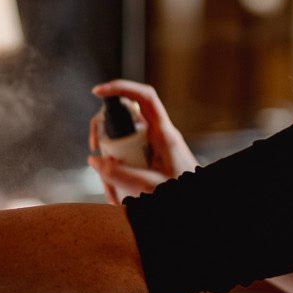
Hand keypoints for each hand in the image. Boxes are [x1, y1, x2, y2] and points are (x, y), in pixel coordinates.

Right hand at [88, 80, 197, 204]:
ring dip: (110, 167)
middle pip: (123, 120)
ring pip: (120, 144)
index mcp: (163, 134)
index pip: (144, 97)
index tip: (98, 92)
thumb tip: (94, 160)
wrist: (197, 204)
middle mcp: (156, 136)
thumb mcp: (149, 186)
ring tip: (114, 195)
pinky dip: (117, 177)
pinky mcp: (147, 160)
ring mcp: (151, 148)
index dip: (121, 87)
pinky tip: (119, 197)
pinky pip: (125, 160)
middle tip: (97, 156)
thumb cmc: (182, 190)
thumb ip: (120, 175)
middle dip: (105, 139)